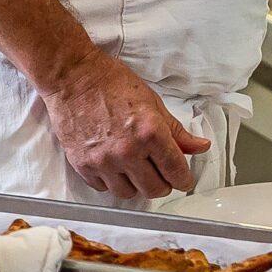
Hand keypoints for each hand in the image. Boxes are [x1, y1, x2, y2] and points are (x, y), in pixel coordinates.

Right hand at [38, 52, 211, 199]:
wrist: (73, 78)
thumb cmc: (111, 83)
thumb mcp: (152, 103)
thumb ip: (177, 131)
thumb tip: (199, 146)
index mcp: (149, 132)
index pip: (176, 172)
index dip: (184, 179)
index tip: (183, 180)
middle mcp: (127, 151)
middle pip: (154, 189)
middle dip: (163, 184)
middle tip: (161, 174)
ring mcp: (103, 161)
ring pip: (128, 194)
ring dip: (136, 185)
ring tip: (137, 170)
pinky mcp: (83, 165)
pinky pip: (103, 188)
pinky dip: (112, 181)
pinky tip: (115, 167)